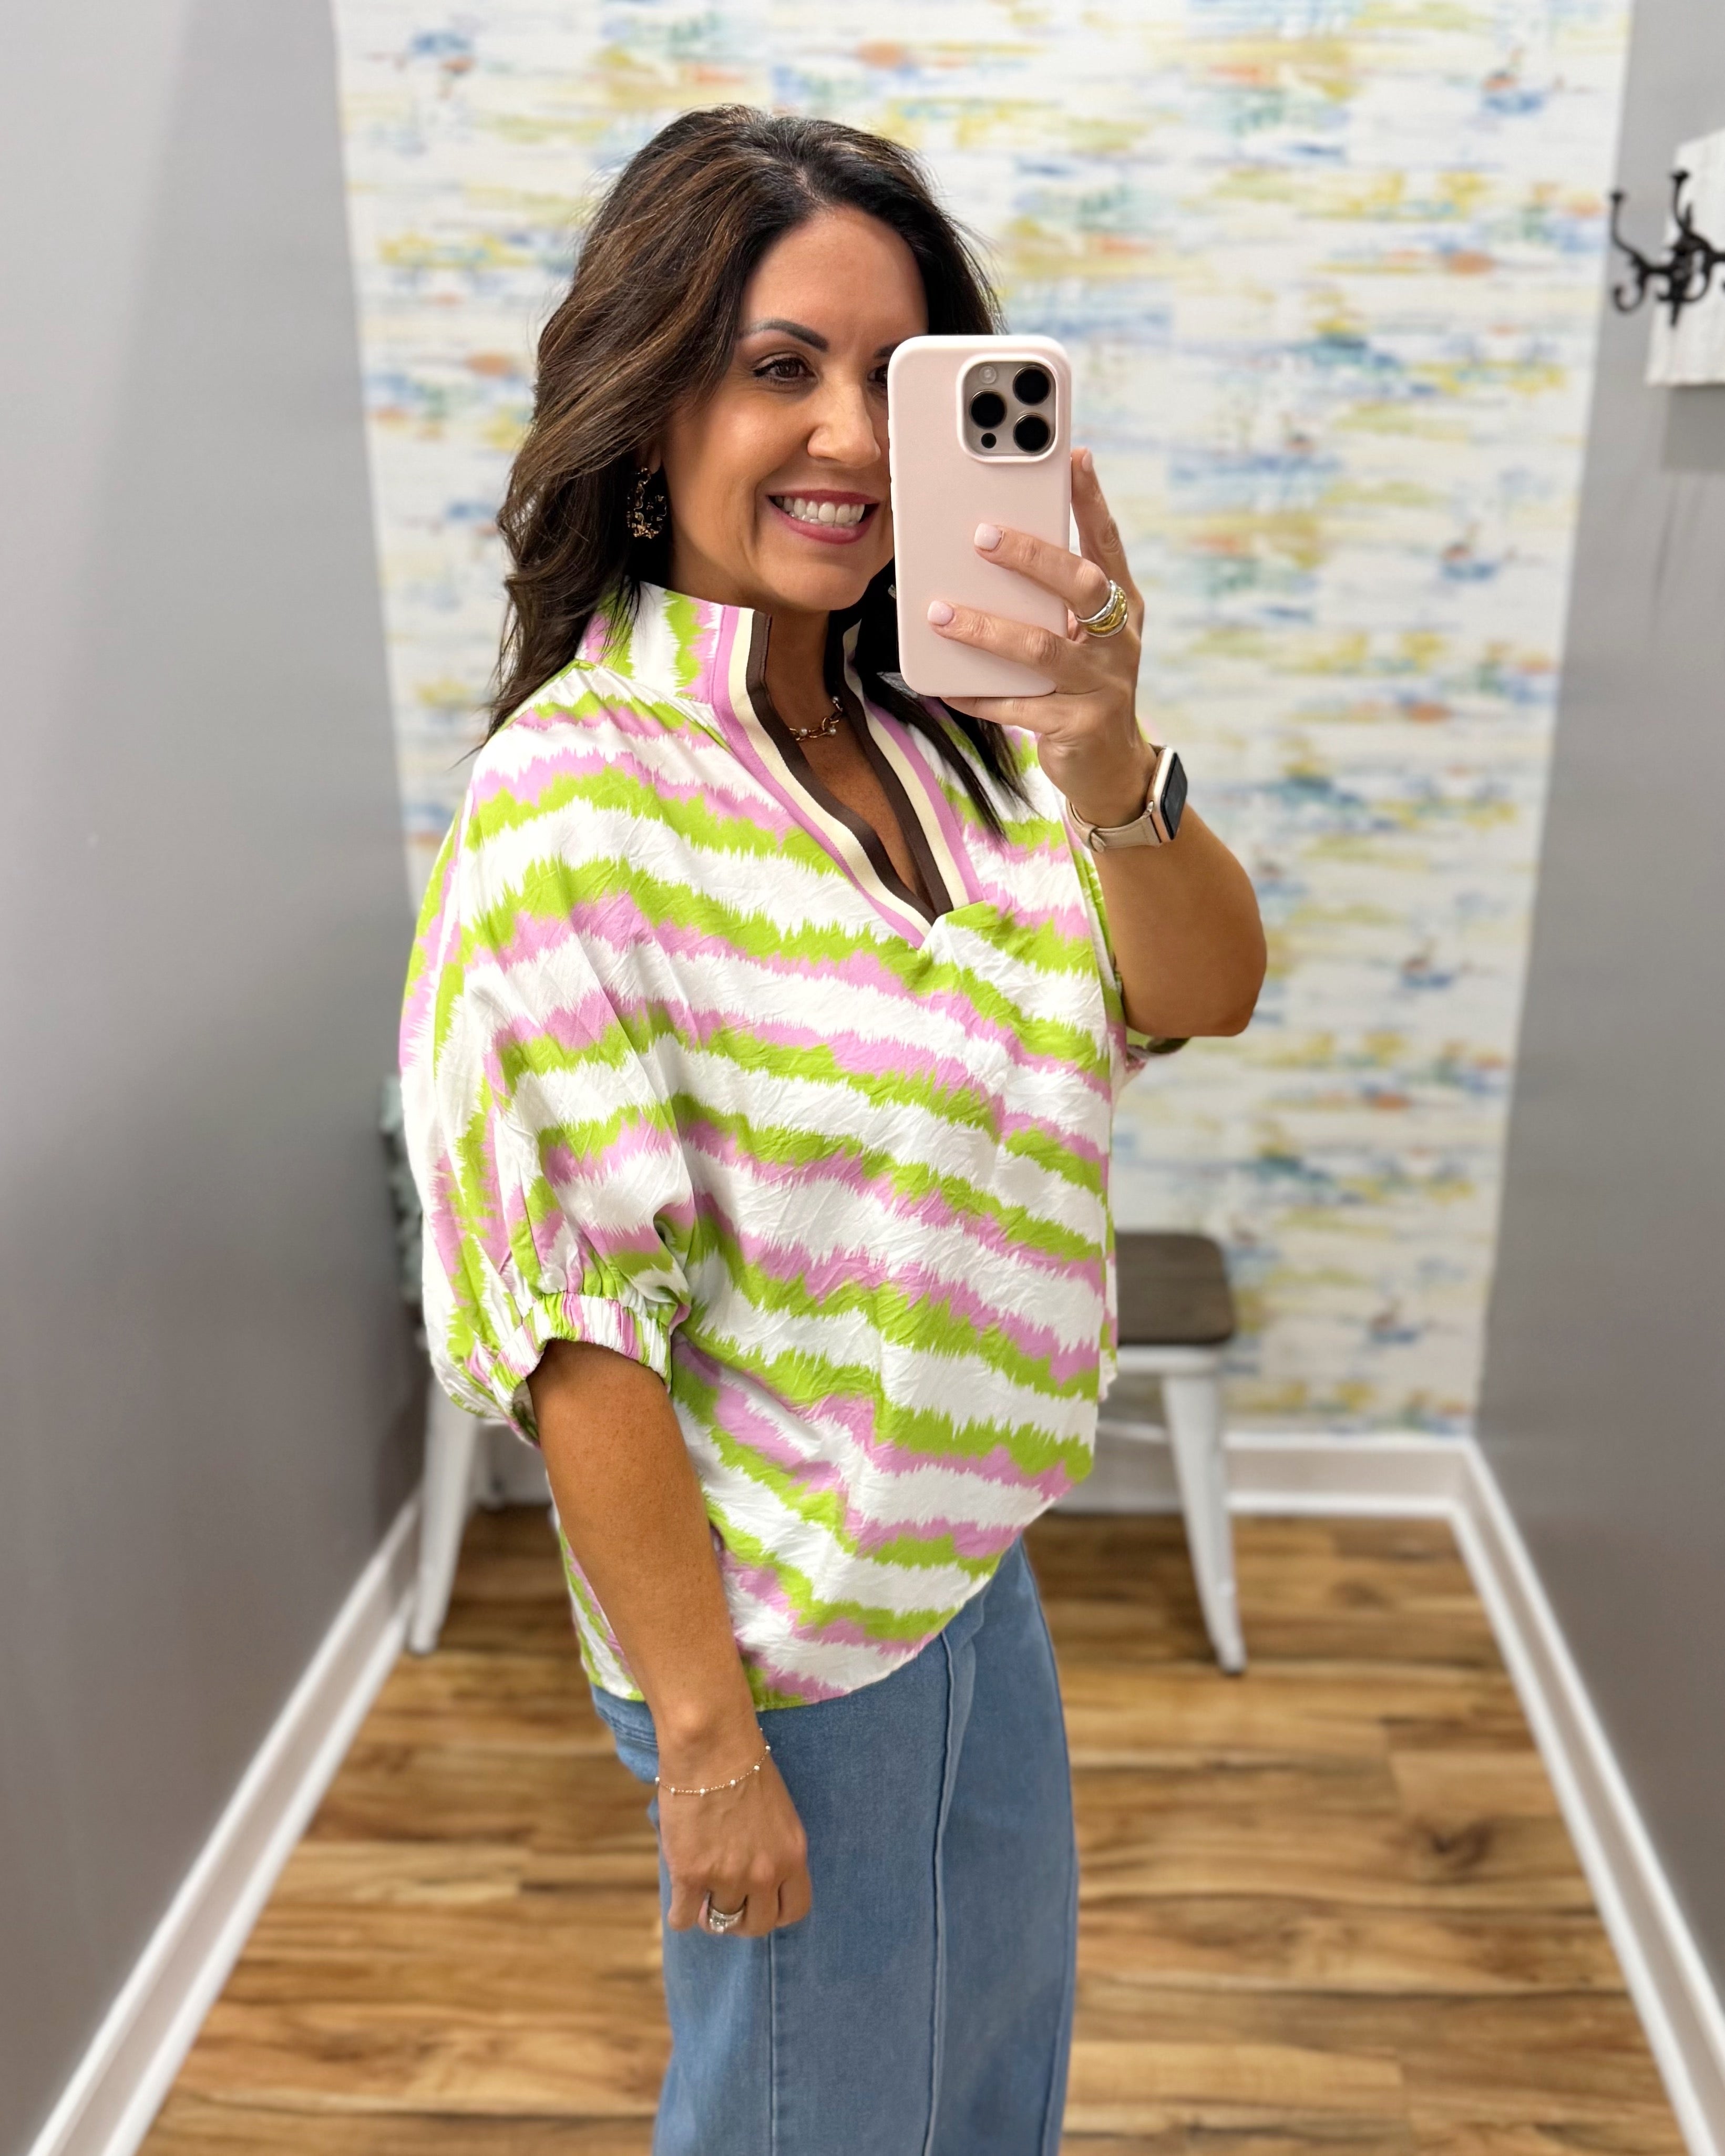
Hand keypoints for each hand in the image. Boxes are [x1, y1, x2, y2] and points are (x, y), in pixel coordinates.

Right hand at [659, 1742, 811, 1937]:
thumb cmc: (744, 1766)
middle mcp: (765, 1873)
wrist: (712, 1746)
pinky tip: (680, 1899)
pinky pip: (683, 1918)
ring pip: (720, 1923)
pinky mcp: (691, 1875)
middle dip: (741, 1920)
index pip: (794, 1910)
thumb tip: (756, 1877)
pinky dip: (680, 1913)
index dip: (774, 1912)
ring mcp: (728, 1877)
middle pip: (757, 1925)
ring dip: (708, 1914)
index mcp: (792, 1855)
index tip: (759, 1904)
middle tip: (726, 1904)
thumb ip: (772, 1848)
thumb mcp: (777, 1813)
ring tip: (699, 1898)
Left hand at [930, 446, 1151, 829]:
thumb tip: (988, 549)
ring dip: (986, 628)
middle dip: (1031, 557)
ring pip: (1040, 648)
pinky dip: (978, 694)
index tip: (1073, 457)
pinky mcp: (1077, 726)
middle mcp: (1118, 640)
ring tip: (940, 613)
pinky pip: (1018, 707)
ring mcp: (1101, 685)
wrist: (1111, 769)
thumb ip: (1050, 600)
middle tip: (982, 536)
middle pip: (1080, 586)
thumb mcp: (1079, 637)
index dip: (1092, 501)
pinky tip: (945, 684)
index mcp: (1122, 608)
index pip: (1107, 544)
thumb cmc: (1084, 687)